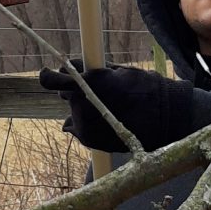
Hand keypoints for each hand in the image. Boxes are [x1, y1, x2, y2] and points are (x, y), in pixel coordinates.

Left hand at [38, 59, 192, 151]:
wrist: (163, 116)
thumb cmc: (144, 87)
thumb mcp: (118, 72)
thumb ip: (93, 75)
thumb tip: (72, 77)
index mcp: (88, 81)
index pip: (53, 79)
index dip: (49, 75)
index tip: (47, 71)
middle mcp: (81, 102)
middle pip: (64, 92)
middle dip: (73, 89)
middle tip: (93, 90)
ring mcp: (82, 122)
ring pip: (72, 111)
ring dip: (82, 108)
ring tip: (106, 108)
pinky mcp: (87, 138)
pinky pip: (76, 128)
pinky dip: (83, 125)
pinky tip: (102, 122)